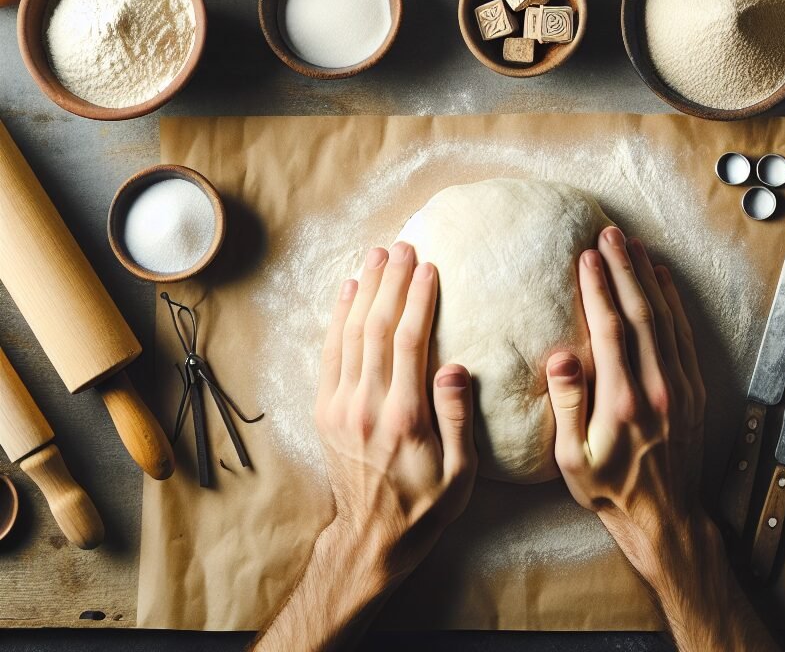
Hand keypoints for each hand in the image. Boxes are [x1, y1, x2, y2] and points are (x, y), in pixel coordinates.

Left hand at [316, 242, 476, 570]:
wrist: (372, 537)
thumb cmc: (425, 505)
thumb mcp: (460, 474)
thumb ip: (458, 417)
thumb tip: (457, 366)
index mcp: (403, 417)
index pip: (409, 342)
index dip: (418, 299)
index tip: (429, 267)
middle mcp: (366, 405)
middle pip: (377, 328)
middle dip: (391, 282)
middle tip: (403, 246)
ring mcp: (340, 405)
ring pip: (350, 333)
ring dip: (365, 289)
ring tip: (378, 255)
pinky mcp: (324, 409)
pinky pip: (330, 352)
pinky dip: (338, 316)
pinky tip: (349, 289)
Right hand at [546, 227, 775, 651]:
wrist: (664, 517)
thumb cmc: (609, 488)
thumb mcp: (571, 458)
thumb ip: (566, 403)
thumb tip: (560, 355)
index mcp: (622, 400)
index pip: (610, 328)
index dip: (598, 288)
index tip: (586, 257)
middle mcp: (657, 386)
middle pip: (641, 312)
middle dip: (624, 268)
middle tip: (610, 234)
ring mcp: (680, 385)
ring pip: (665, 317)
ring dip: (648, 276)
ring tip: (633, 244)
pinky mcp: (693, 388)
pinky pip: (684, 332)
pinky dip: (673, 300)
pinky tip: (661, 278)